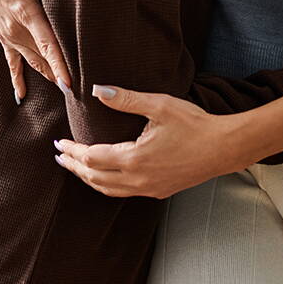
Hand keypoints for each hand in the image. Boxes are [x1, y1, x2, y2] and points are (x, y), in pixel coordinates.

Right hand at [0, 0, 78, 99]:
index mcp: (25, 12)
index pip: (47, 44)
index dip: (59, 65)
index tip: (69, 84)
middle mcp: (15, 28)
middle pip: (41, 58)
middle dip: (58, 76)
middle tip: (78, 95)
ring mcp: (8, 33)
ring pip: (30, 60)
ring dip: (45, 75)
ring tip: (64, 94)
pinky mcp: (3, 33)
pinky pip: (11, 60)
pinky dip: (17, 77)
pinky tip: (21, 95)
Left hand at [53, 87, 234, 199]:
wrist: (223, 148)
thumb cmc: (194, 124)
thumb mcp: (159, 105)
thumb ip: (126, 99)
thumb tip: (97, 90)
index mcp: (134, 159)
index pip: (92, 158)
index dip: (73, 151)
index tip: (59, 143)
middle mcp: (138, 180)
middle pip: (94, 178)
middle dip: (74, 166)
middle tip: (59, 156)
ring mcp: (149, 189)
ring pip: (108, 190)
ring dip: (88, 179)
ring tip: (76, 167)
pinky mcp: (159, 192)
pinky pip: (124, 192)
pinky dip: (106, 185)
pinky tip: (106, 176)